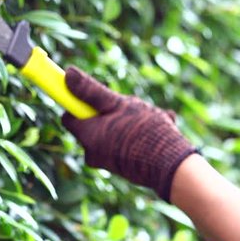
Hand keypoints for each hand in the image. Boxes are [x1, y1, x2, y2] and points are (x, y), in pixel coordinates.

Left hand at [61, 67, 196, 200]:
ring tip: (150, 120)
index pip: (69, 117)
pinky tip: (157, 130)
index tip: (94, 96)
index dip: (79, 103)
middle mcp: (92, 153)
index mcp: (87, 136)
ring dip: (127, 122)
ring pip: (111, 131)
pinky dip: (136, 135)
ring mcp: (108, 162)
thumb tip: (68, 74)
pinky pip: (124, 144)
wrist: (171, 166)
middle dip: (109, 112)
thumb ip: (90, 90)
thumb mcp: (117, 104)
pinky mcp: (123, 167)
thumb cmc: (143, 132)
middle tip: (130, 109)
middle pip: (92, 123)